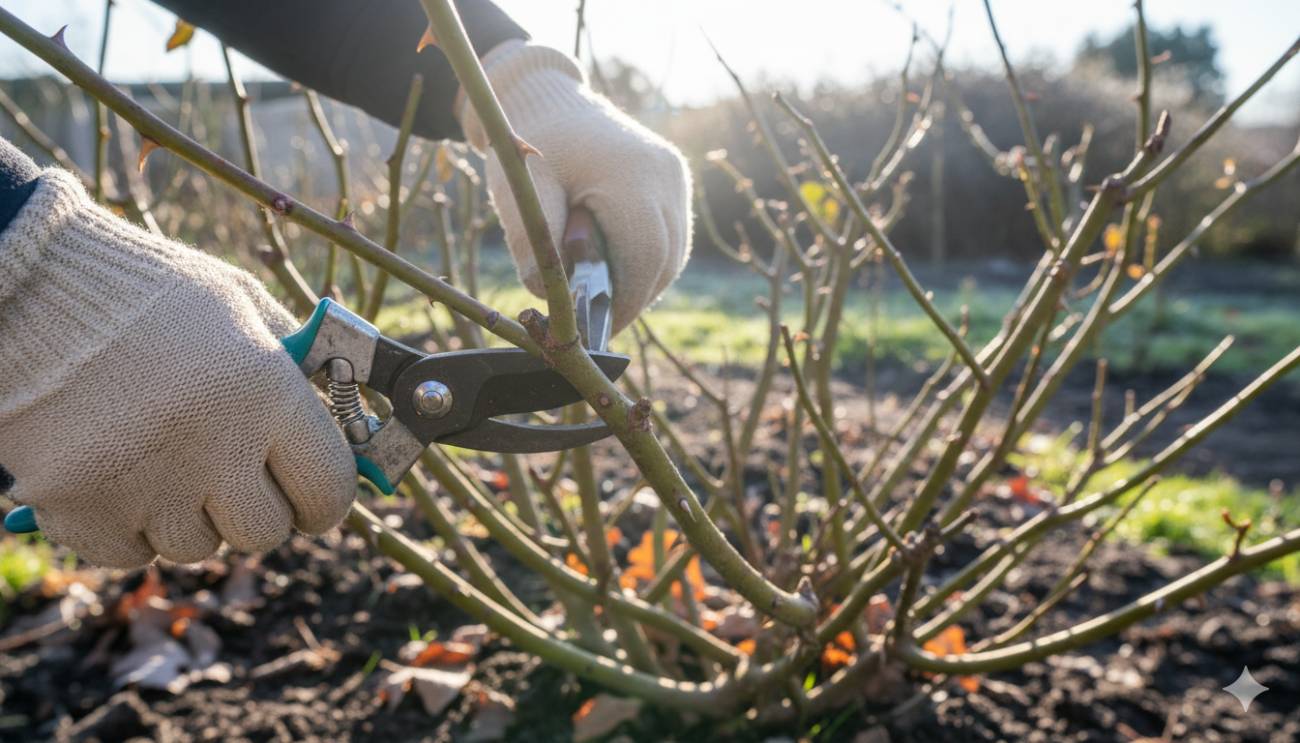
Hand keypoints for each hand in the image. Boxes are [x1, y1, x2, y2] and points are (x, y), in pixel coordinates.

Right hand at [0, 170, 355, 567]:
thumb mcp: (239, 307)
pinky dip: (131, 528)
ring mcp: (143, 487)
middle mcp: (212, 448)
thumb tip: (347, 423)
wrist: (24, 284)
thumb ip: (296, 368)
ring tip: (166, 457)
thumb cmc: (144, 291)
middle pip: (265, 532)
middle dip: (257, 508)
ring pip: (199, 547)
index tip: (312, 493)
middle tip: (235, 474)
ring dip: (192, 515)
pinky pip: (132, 555)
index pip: (330, 490)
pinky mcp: (78, 510)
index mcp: (266, 393)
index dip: (326, 498)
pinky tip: (120, 473)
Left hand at [458, 41, 691, 333]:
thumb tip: (553, 300)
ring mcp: (674, 175)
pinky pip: (673, 233)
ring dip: (647, 281)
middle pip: (666, 259)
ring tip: (612, 297)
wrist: (548, 100)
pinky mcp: (674, 177)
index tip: (602, 330)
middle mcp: (664, 175)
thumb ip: (534, 246)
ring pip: (675, 251)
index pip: (645, 258)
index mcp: (631, 175)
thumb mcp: (520, 193)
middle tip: (605, 322)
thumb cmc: (529, 146)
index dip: (627, 302)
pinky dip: (651, 259)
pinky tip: (622, 268)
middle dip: (637, 297)